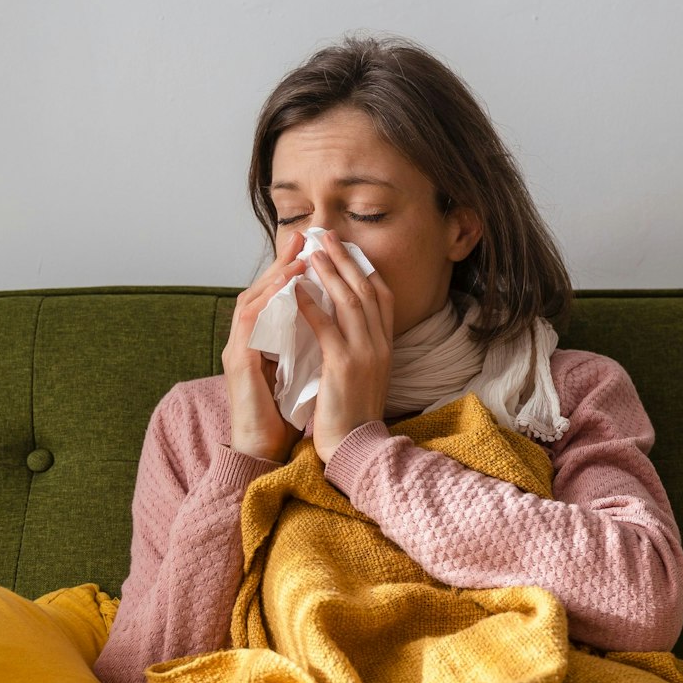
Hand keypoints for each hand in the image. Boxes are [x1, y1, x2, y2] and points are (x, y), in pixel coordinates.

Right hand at [222, 233, 308, 463]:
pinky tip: (286, 289)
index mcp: (263, 340)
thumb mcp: (304, 370)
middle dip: (281, 262)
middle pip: (261, 289)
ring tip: (298, 256)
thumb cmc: (286, 414)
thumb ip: (310, 343)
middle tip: (302, 236)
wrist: (266, 449)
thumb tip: (334, 322)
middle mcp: (246, 339)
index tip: (316, 248)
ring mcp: (239, 349)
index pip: (276, 296)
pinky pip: (251, 324)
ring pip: (253, 299)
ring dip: (274, 276)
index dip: (292, 271)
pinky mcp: (239, 363)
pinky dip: (268, 303)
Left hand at [298, 228, 395, 465]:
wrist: (354, 446)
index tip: (348, 249)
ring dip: (329, 272)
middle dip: (346, 259)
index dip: (365, 269)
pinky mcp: (344, 365)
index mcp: (386, 347)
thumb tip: (348, 326)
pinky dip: (312, 304)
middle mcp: (380, 345)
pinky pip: (326, 326)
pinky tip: (296, 289)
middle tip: (326, 236)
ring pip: (349, 301)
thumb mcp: (365, 375)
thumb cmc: (352, 415)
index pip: (382, 297)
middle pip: (366, 289)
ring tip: (311, 251)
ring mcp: (365, 354)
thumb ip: (361, 348)